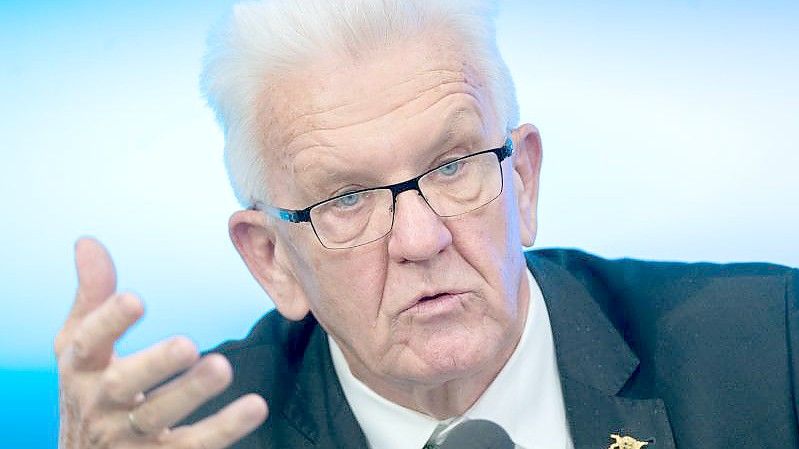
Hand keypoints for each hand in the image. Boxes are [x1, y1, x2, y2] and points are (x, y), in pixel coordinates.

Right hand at [55, 238, 267, 448]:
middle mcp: (101, 405)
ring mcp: (130, 436)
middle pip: (124, 385)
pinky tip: (255, 406)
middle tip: (188, 344)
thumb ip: (91, 298)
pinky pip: (194, 446)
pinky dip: (225, 428)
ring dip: (191, 393)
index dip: (108, 322)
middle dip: (154, 364)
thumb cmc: (90, 392)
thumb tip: (88, 241)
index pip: (87, 345)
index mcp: (82, 371)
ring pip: (159, 417)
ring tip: (223, 367)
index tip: (135, 298)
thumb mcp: (80, 350)